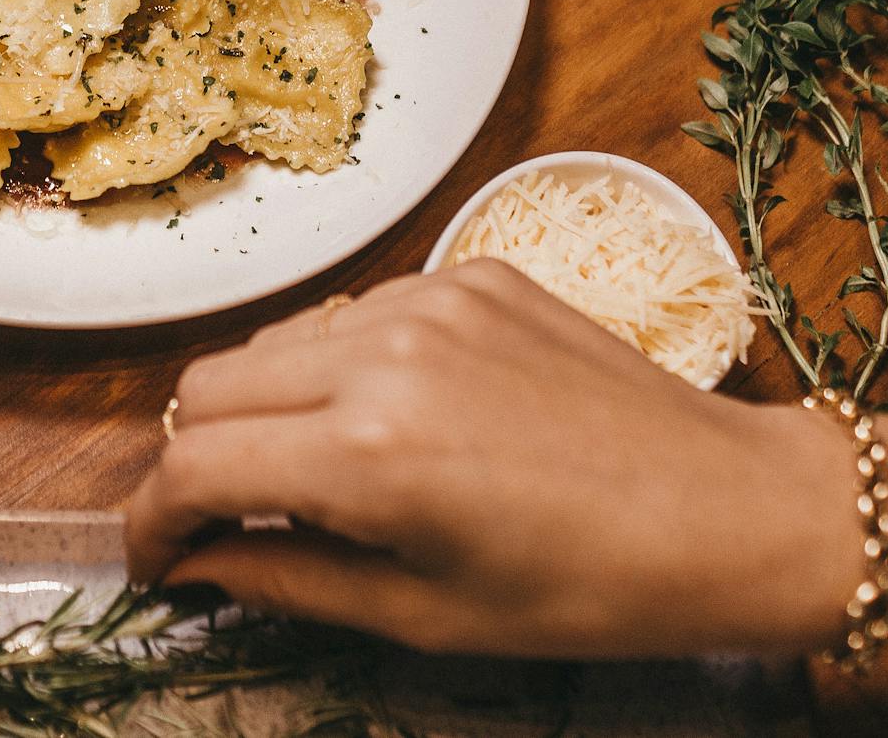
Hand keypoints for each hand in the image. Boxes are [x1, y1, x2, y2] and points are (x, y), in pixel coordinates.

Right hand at [127, 262, 863, 656]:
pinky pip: (351, 314)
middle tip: (229, 524)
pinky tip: (395, 420)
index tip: (156, 564)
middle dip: (198, 462)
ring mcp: (426, 299)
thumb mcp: (425, 615)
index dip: (153, 524)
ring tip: (318, 475)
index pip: (194, 467)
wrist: (734, 510)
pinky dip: (338, 368)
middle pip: (209, 388)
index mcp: (368, 454)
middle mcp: (380, 355)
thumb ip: (286, 580)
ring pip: (273, 344)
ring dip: (264, 410)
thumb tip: (197, 568)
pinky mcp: (467, 272)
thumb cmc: (592, 590)